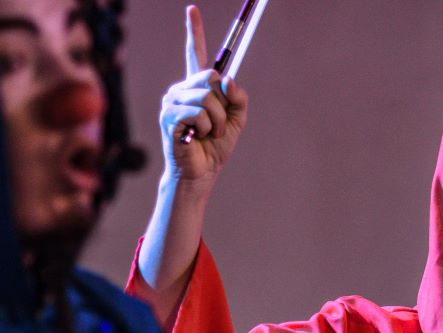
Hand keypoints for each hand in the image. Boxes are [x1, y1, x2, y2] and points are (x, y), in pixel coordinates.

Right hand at [159, 5, 247, 186]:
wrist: (202, 172)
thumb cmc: (216, 147)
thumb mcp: (237, 120)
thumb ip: (238, 97)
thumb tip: (227, 79)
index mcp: (196, 87)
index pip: (194, 54)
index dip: (194, 31)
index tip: (192, 9)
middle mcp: (181, 90)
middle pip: (210, 76)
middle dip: (223, 104)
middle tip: (218, 124)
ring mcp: (172, 101)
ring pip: (207, 97)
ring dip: (218, 120)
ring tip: (209, 134)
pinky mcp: (170, 116)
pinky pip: (199, 112)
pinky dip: (207, 127)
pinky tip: (198, 137)